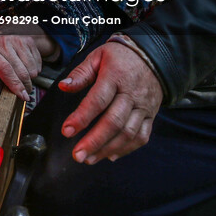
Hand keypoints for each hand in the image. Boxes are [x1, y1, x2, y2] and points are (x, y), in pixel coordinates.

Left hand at [0, 23, 59, 100]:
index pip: (4, 69)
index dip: (14, 84)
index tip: (21, 95)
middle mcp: (3, 42)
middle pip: (20, 71)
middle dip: (24, 86)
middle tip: (23, 92)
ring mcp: (17, 40)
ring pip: (31, 68)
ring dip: (30, 78)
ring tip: (22, 78)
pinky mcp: (28, 40)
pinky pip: (37, 62)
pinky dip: (34, 69)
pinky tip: (26, 68)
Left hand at [58, 41, 163, 163]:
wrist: (152, 57)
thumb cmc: (120, 58)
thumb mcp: (97, 57)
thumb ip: (80, 73)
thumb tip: (63, 86)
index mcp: (115, 76)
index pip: (97, 100)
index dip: (82, 117)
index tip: (67, 131)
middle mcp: (131, 94)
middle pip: (114, 122)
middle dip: (94, 141)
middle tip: (77, 155)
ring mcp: (143, 107)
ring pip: (128, 133)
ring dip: (108, 149)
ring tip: (89, 158)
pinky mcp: (151, 116)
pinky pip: (142, 137)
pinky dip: (127, 149)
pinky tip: (111, 156)